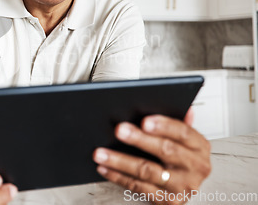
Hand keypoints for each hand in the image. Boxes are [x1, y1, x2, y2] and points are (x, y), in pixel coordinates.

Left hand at [93, 108, 210, 204]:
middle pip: (165, 151)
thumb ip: (178, 122)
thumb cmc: (182, 158)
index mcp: (199, 147)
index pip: (184, 133)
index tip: (145, 120)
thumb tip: (181, 104)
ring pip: (147, 171)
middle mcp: (195, 168)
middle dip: (139, 139)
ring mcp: (181, 186)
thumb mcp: (184, 139)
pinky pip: (138, 187)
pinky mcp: (167, 201)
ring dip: (121, 161)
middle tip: (119, 130)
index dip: (164, 126)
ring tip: (101, 152)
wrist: (184, 189)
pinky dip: (118, 177)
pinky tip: (105, 168)